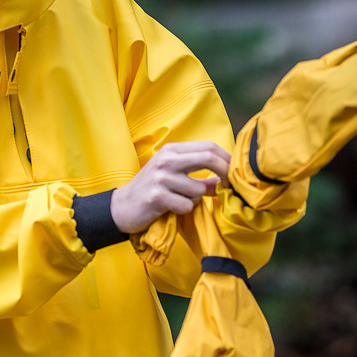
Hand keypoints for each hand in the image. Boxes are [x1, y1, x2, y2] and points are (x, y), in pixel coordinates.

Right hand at [110, 141, 230, 234]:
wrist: (122, 207)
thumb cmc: (152, 191)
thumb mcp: (174, 177)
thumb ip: (200, 177)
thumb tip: (227, 181)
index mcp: (172, 150)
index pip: (208, 146)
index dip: (227, 159)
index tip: (234, 174)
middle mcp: (166, 159)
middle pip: (208, 158)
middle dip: (225, 173)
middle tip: (230, 187)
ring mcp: (160, 177)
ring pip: (198, 189)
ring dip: (195, 199)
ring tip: (179, 200)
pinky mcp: (156, 196)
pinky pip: (187, 205)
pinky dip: (183, 210)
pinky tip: (170, 208)